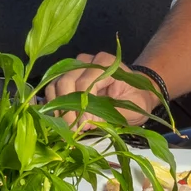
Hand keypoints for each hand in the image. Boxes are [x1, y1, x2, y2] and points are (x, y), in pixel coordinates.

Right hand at [46, 52, 160, 126]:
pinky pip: (53, 88)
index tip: (86, 125)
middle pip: (66, 81)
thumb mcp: (135, 106)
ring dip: (57, 107)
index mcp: (105, 63)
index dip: (83, 106)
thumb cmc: (137, 98)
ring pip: (55, 84)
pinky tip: (60, 120)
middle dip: (67, 108)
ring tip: (66, 127)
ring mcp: (74, 67)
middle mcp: (86, 61)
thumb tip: (89, 121)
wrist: (136, 91)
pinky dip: (54, 105)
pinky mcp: (67, 76)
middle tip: (73, 130)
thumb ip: (115, 112)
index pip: (85, 83)